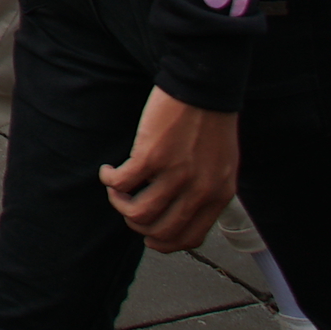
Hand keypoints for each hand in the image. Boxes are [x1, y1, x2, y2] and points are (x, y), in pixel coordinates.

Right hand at [98, 89, 238, 251]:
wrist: (203, 87)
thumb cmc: (211, 122)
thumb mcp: (222, 166)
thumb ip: (206, 191)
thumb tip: (182, 210)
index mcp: (217, 196)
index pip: (189, 238)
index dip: (163, 242)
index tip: (149, 235)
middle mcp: (197, 191)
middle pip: (159, 231)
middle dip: (137, 225)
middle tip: (128, 208)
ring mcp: (174, 175)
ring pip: (137, 213)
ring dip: (119, 203)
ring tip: (116, 188)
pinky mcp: (151, 156)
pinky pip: (121, 183)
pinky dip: (109, 181)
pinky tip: (108, 170)